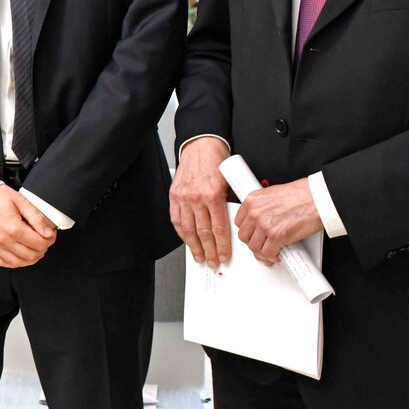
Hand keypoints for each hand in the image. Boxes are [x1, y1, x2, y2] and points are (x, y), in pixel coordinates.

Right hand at [0, 186, 55, 267]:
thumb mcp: (20, 201)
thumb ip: (36, 218)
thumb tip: (48, 232)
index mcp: (13, 228)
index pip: (39, 244)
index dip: (50, 240)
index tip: (50, 234)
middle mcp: (3, 240)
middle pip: (31, 255)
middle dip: (42, 249)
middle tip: (43, 240)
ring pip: (19, 262)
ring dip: (31, 258)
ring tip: (34, 249)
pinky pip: (4, 263)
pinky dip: (15, 262)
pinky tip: (20, 255)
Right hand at [170, 137, 231, 268]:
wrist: (200, 146)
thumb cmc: (216, 161)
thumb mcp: (229, 182)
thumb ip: (229, 203)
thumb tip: (233, 224)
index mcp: (213, 195)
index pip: (218, 228)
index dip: (222, 246)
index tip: (224, 256)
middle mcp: (196, 198)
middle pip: (203, 232)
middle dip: (209, 251)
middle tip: (212, 262)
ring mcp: (183, 198)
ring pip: (188, 229)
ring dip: (194, 246)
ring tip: (199, 257)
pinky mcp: (174, 196)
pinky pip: (177, 219)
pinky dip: (181, 233)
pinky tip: (186, 241)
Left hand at [234, 180, 323, 265]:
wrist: (318, 198)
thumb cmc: (303, 194)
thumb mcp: (274, 195)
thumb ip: (265, 207)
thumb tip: (264, 218)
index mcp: (253, 200)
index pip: (240, 222)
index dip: (248, 231)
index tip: (254, 235)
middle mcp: (255, 212)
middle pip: (244, 236)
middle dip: (254, 243)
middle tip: (262, 246)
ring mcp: (264, 224)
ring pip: (254, 247)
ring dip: (262, 252)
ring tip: (270, 253)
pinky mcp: (276, 236)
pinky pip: (268, 253)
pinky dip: (272, 256)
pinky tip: (278, 255)